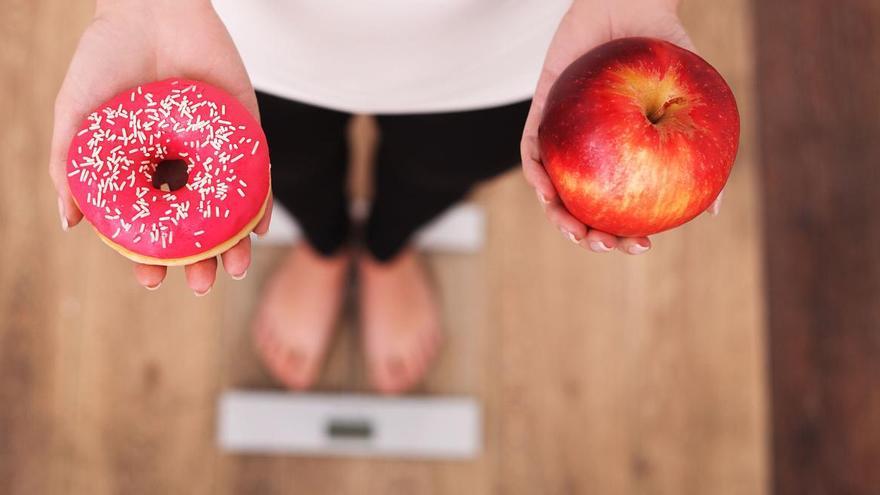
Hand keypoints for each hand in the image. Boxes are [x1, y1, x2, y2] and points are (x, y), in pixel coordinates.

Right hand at [48, 0, 272, 293]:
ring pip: (227, 209)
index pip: (151, 223)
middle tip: (201, 284)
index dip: (150, 255)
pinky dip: (259, 203)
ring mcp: (214, 152)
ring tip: (231, 269)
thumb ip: (69, 166)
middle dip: (198, 260)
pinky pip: (257, 175)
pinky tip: (256, 230)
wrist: (150, 8)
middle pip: (194, 224)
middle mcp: (181, 166)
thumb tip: (70, 223)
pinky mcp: (245, 132)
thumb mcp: (77, 115)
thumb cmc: (106, 59)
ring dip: (232, 243)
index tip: (151, 280)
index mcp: (143, 169)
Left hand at [521, 0, 721, 254]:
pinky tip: (546, 188)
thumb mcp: (690, 102)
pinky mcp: (541, 113)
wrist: (631, 3)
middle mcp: (592, 153)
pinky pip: (531, 149)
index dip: (625, 234)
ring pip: (552, 189)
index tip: (640, 246)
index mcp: (622, 157)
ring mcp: (564, 136)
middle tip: (603, 245)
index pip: (620, 207)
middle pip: (582, 207)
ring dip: (558, 216)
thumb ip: (699, 151)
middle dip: (588, 237)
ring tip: (574, 230)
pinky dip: (536, 173)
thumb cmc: (664, 51)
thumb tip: (713, 210)